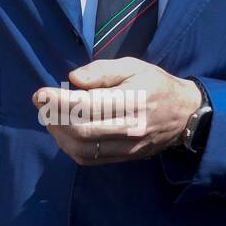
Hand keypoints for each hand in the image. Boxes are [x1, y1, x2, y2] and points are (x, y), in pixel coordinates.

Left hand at [31, 58, 202, 165]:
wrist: (184, 114)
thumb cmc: (155, 84)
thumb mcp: (133, 66)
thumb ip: (102, 70)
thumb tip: (73, 78)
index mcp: (134, 100)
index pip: (89, 106)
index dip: (60, 101)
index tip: (41, 93)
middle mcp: (131, 128)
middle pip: (82, 130)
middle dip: (54, 116)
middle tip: (41, 102)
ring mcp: (128, 147)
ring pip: (83, 149)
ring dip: (59, 133)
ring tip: (50, 115)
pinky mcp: (125, 158)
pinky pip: (90, 159)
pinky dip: (69, 147)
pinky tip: (63, 131)